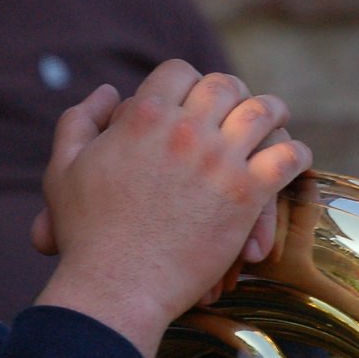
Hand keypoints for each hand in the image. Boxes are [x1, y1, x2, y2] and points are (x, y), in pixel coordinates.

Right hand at [31, 61, 311, 357]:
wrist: (116, 285)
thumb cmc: (85, 232)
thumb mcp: (62, 167)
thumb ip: (80, 119)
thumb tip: (108, 90)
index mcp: (142, 116)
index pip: (178, 72)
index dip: (187, 79)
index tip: (194, 93)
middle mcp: (185, 130)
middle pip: (223, 85)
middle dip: (232, 90)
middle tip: (239, 101)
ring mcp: (219, 160)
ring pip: (262, 112)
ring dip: (273, 111)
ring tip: (277, 116)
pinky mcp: (245, 195)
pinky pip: (286, 158)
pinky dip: (296, 154)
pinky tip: (296, 158)